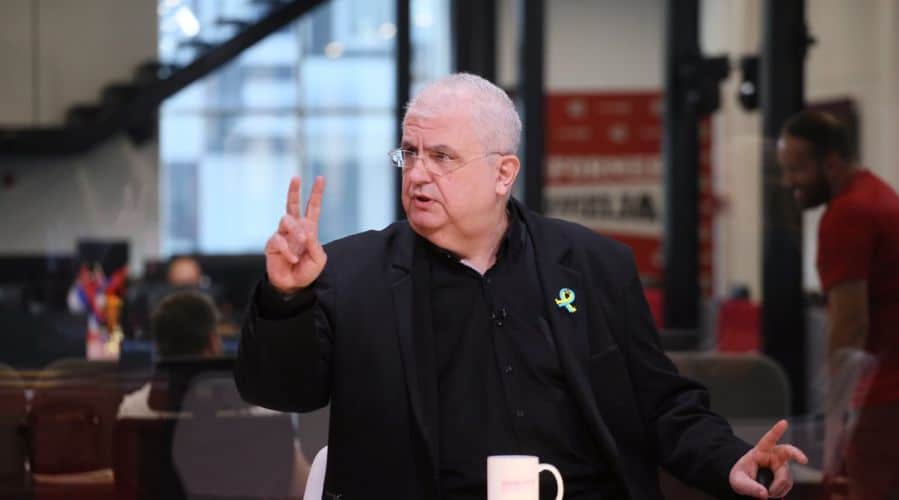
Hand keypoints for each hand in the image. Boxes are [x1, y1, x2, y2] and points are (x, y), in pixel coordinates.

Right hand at [265, 176, 326, 293]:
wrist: (293, 286)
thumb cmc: (307, 271)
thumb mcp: (318, 259)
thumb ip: (314, 245)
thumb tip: (306, 230)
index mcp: (308, 229)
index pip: (312, 208)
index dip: (316, 193)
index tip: (321, 178)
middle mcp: (294, 229)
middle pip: (292, 205)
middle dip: (294, 191)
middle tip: (296, 178)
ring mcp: (282, 235)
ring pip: (286, 220)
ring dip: (296, 229)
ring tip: (302, 240)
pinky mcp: (272, 244)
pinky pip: (278, 240)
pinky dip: (287, 250)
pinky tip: (292, 259)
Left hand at [729, 419, 808, 497]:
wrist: (745, 482)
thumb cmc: (740, 477)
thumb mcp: (738, 482)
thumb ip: (750, 487)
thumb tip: (764, 494)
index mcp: (759, 451)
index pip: (768, 439)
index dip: (776, 430)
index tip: (784, 422)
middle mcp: (772, 456)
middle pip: (787, 452)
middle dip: (796, 454)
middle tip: (803, 460)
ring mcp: (780, 466)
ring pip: (786, 477)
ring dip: (779, 487)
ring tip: (768, 493)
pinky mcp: (784, 476)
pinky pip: (787, 485)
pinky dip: (780, 491)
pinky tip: (773, 494)